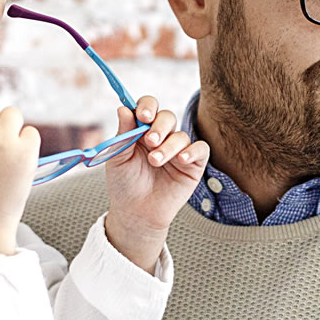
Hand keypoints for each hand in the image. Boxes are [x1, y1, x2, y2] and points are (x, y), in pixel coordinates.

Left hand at [102, 96, 208, 271]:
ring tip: (155, 161)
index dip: (147, 106)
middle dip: (159, 126)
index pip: (148, 108)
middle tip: (150, 141)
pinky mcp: (193, 165)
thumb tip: (123, 108)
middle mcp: (162, 137)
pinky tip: (181, 160)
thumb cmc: (125, 185)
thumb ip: (123, 133)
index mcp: (141, 131)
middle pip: (167, 117)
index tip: (142, 116)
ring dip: (168, 146)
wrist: (136, 213)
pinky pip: (201, 149)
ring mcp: (178, 151)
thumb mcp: (118, 157)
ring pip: (181, 135)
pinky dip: (192, 151)